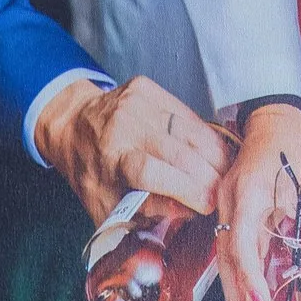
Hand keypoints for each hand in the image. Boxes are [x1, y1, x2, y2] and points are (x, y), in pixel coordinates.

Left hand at [32, 75, 228, 225]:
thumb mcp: (108, 205)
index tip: (208, 204)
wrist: (72, 124)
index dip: (184, 188)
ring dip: (215, 156)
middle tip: (225, 195)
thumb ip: (145, 211)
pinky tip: (216, 153)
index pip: (150, 172)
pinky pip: (188, 115)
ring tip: (228, 176)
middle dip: (209, 177)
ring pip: (190, 131)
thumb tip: (187, 212)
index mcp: (107, 159)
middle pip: (177, 152)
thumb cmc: (92, 172)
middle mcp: (121, 126)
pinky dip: (206, 136)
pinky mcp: (146, 88)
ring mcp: (135, 103)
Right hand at [216, 102, 300, 300]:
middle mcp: (229, 204)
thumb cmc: (295, 151)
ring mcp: (224, 209)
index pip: (241, 242)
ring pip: (225, 262)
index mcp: (248, 193)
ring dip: (235, 298)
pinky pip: (230, 253)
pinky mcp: (229, 215)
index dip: (250, 277)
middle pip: (226, 262)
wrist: (273, 122)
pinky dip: (238, 280)